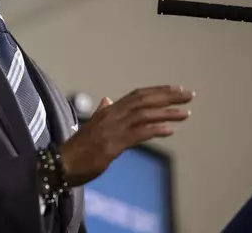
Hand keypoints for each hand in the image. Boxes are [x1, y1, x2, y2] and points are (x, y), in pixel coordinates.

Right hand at [59, 85, 193, 185]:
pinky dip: (155, 130)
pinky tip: (170, 130)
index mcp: (108, 111)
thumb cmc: (77, 148)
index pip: (137, 95)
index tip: (177, 89)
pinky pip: (137, 134)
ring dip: (166, 113)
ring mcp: (111, 130)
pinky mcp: (112, 145)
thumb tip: (106, 99)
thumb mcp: (91, 126)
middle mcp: (111, 115)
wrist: (62, 163)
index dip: (158, 90)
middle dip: (168, 96)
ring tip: (185, 113)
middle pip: (143, 100)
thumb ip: (101, 112)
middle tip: (189, 95)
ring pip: (143, 115)